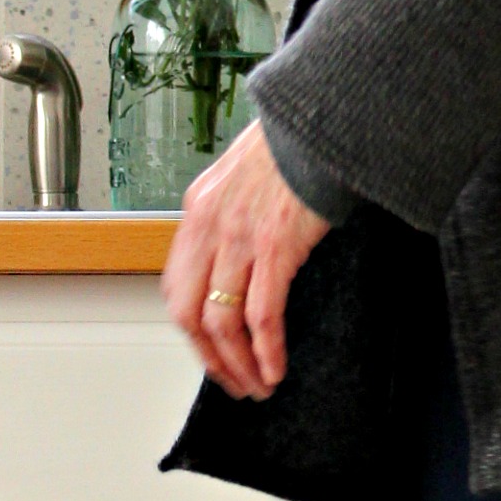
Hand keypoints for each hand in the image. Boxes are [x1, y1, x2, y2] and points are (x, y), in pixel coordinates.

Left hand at [161, 119, 330, 400]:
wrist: (322, 115)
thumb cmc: (295, 139)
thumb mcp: (246, 170)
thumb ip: (234, 209)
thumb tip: (242, 250)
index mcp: (200, 207)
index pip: (177, 285)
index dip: (191, 328)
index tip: (211, 350)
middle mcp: (209, 225)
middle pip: (189, 313)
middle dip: (209, 358)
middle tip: (231, 382)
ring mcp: (240, 237)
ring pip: (222, 322)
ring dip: (237, 364)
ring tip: (257, 385)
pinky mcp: (276, 246)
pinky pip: (262, 314)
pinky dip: (266, 349)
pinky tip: (276, 367)